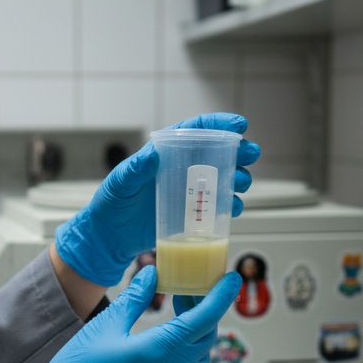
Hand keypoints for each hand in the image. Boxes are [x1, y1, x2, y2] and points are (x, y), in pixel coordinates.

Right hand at [0, 265, 238, 362]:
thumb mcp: (105, 326)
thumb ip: (135, 299)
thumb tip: (152, 275)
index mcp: (162, 350)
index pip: (206, 317)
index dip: (221, 295)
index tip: (231, 279)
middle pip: (206, 337)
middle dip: (204, 311)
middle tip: (188, 291)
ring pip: (199, 359)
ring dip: (195, 335)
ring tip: (177, 316)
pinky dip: (184, 357)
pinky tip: (165, 347)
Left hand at [54, 112, 260, 286]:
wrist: (110, 237)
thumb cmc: (111, 203)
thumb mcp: (120, 183)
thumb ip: (135, 168)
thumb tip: (152, 153)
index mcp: (165, 153)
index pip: (195, 131)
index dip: (218, 124)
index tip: (239, 125)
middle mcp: (181, 169)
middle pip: (216, 153)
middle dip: (238, 151)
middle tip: (251, 154)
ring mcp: (188, 192)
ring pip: (222, 179)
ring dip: (237, 178)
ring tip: (242, 182)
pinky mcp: (191, 214)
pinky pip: (217, 207)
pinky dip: (230, 206)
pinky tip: (234, 207)